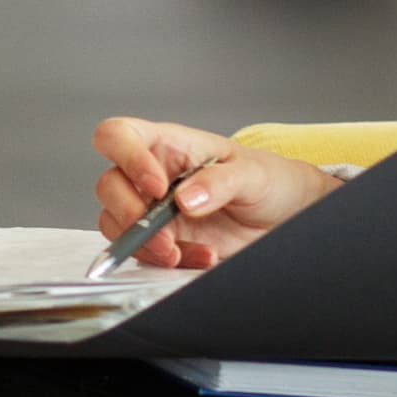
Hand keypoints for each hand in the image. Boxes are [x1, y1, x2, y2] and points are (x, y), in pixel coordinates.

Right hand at [89, 117, 339, 270]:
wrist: (286, 217)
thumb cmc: (268, 180)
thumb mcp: (252, 173)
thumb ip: (219, 181)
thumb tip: (186, 198)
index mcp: (169, 144)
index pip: (119, 135)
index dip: (126, 158)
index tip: (156, 187)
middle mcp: (153, 174)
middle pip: (109, 185)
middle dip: (130, 214)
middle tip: (164, 234)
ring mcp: (154, 210)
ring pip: (116, 224)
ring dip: (145, 244)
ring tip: (183, 252)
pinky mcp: (162, 240)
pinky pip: (142, 253)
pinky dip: (166, 261)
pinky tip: (200, 257)